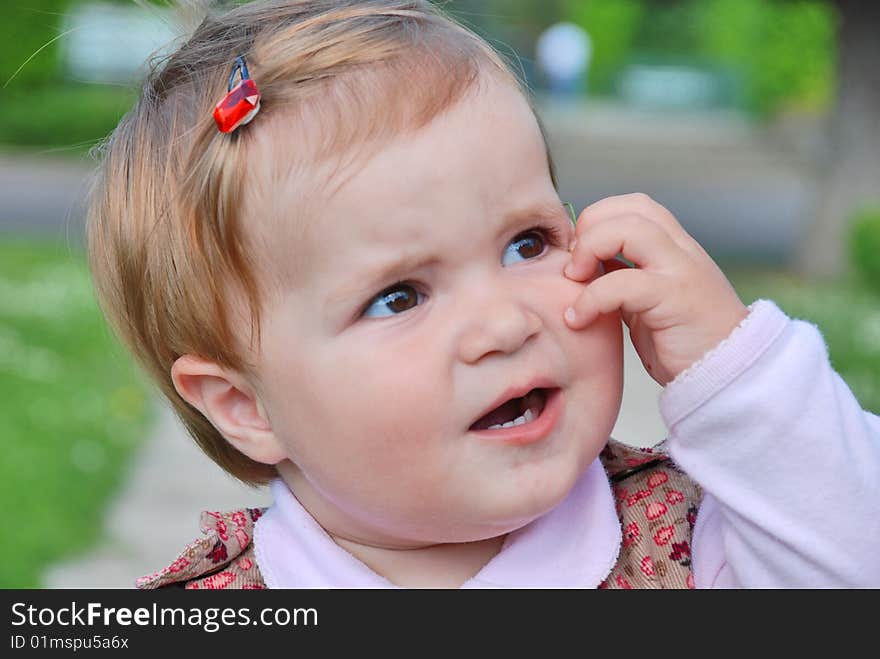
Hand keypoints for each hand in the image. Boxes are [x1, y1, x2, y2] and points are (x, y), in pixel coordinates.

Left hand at [563, 193, 748, 385]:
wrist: (728, 375)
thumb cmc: (684, 344)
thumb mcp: (647, 303)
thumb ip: (624, 278)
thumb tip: (585, 266)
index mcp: (675, 248)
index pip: (635, 205)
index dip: (598, 220)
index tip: (578, 255)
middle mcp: (681, 251)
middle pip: (632, 208)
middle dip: (590, 228)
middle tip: (573, 267)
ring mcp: (681, 271)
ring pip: (630, 230)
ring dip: (590, 250)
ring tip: (574, 282)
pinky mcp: (674, 298)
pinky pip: (622, 282)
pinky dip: (590, 298)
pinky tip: (578, 319)